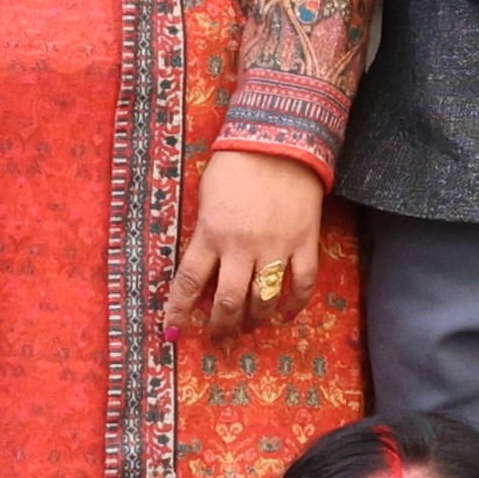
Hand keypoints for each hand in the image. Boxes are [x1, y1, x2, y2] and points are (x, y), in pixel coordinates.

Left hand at [161, 148, 329, 332]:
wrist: (280, 142)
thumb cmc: (235, 166)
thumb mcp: (206, 198)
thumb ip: (204, 235)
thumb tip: (204, 273)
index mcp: (211, 233)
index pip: (189, 283)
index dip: (179, 311)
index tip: (173, 331)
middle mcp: (242, 246)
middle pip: (228, 301)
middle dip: (221, 326)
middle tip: (219, 336)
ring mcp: (276, 246)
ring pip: (264, 299)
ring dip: (254, 319)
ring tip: (249, 326)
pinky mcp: (305, 242)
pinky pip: (302, 284)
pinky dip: (294, 305)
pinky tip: (284, 315)